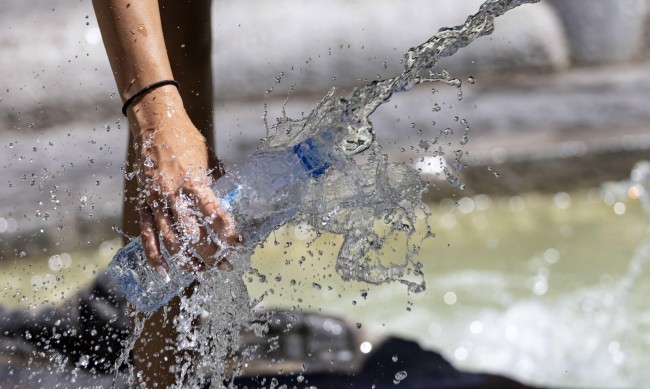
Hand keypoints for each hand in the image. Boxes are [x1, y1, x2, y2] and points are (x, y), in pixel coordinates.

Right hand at [127, 87, 238, 274]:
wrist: (155, 123)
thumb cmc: (187, 140)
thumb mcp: (208, 160)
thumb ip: (215, 186)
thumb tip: (230, 205)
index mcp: (194, 181)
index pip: (214, 214)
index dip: (228, 233)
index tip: (240, 245)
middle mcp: (173, 193)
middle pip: (193, 235)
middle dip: (212, 254)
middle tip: (226, 265)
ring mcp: (156, 201)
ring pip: (171, 241)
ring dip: (188, 261)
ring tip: (204, 272)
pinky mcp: (143, 204)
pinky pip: (147, 236)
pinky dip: (154, 257)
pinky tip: (165, 273)